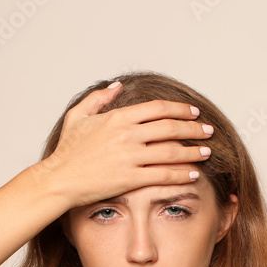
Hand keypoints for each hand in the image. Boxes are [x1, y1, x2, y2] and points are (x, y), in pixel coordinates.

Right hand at [32, 82, 213, 209]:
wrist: (59, 180)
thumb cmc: (66, 151)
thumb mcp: (78, 116)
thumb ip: (99, 98)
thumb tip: (118, 85)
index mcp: (117, 117)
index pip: (157, 109)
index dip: (179, 110)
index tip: (193, 113)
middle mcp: (127, 135)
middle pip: (170, 128)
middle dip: (193, 129)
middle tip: (208, 131)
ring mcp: (129, 157)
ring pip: (171, 152)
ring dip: (193, 151)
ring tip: (206, 152)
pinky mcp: (130, 179)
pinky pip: (163, 175)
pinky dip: (181, 174)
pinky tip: (192, 174)